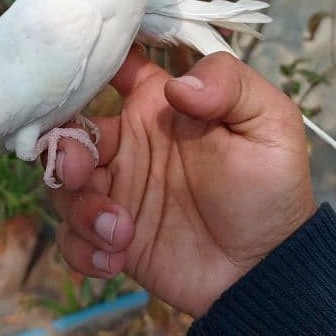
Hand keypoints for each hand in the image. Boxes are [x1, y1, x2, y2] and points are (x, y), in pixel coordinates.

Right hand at [49, 50, 315, 317]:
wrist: (268, 270)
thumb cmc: (271, 187)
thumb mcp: (270, 122)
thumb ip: (230, 85)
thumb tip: (176, 85)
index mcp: (156, 105)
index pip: (110, 68)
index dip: (86, 65)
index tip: (72, 81)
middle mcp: (127, 142)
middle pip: (69, 130)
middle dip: (65, 150)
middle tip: (83, 175)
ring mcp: (115, 190)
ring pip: (64, 186)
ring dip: (81, 209)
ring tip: (122, 232)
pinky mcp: (109, 238)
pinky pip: (70, 237)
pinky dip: (82, 248)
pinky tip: (116, 259)